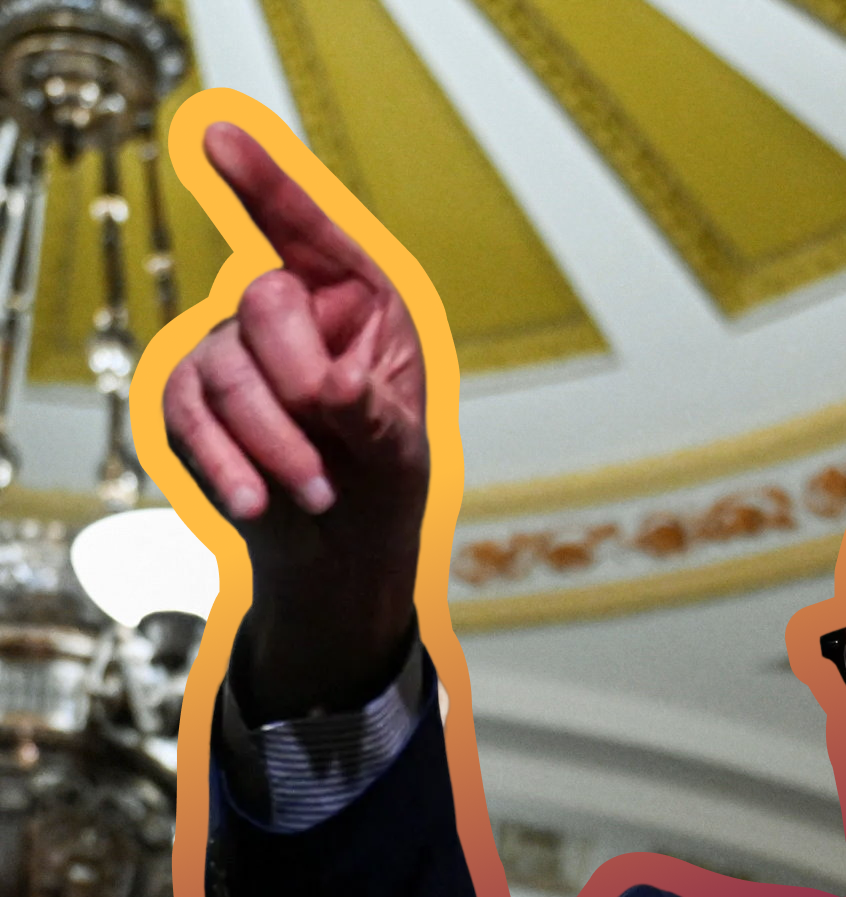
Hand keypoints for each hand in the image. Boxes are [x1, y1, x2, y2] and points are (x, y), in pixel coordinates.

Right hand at [162, 122, 428, 719]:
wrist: (337, 555)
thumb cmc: (383, 484)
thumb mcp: (402, 453)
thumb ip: (375, 415)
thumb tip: (333, 385)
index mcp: (357, 303)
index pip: (307, 229)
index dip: (266, 182)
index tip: (220, 138)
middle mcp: (290, 313)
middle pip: (262, 303)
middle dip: (296, 380)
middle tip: (329, 438)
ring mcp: (232, 351)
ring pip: (225, 370)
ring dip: (273, 440)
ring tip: (316, 490)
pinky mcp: (191, 399)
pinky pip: (188, 415)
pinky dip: (225, 463)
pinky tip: (256, 501)